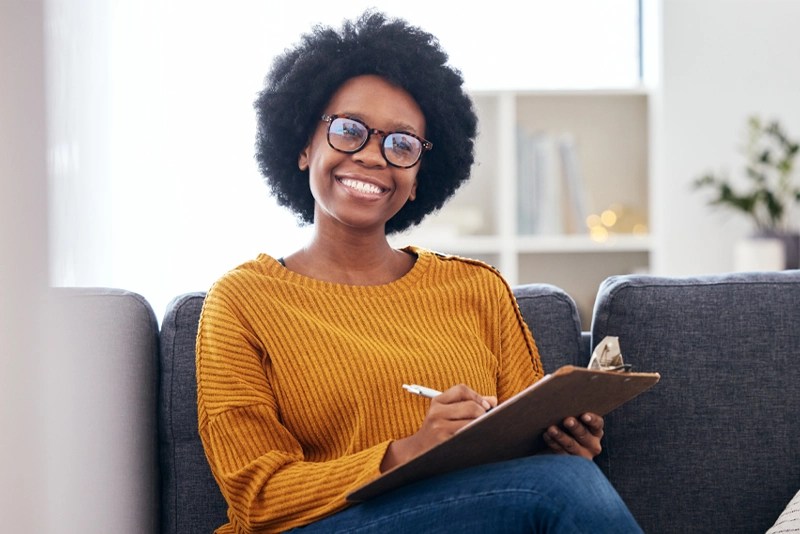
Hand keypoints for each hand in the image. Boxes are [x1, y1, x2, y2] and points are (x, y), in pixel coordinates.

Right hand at [381, 384, 496, 470]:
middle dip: (483, 413)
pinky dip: (476, 436)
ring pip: (472, 422)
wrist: (418, 452)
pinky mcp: (444, 443)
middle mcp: (436, 413)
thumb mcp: (447, 413)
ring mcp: (439, 429)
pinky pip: (468, 436)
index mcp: (437, 402)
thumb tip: (493, 401)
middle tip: (488, 420)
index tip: (486, 406)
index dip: (477, 396)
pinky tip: (478, 439)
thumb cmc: (438, 430)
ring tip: (484, 429)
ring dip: (482, 426)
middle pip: (471, 407)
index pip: (461, 390)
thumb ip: (468, 404)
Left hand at [543, 412, 603, 459]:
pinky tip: (546, 435)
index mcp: (596, 431)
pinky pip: (560, 452)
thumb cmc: (567, 424)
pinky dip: (552, 443)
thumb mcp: (574, 418)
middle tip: (567, 420)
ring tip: (551, 429)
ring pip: (571, 445)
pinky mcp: (569, 463)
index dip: (592, 420)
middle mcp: (592, 444)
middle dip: (575, 427)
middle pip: (584, 435)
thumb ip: (572, 409)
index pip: (597, 424)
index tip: (584, 415)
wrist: (562, 445)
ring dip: (561, 436)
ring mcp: (581, 455)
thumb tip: (561, 393)